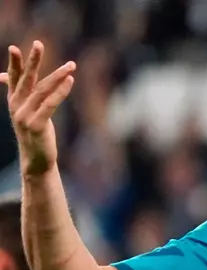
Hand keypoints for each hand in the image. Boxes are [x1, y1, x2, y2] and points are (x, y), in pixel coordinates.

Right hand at [0, 41, 75, 176]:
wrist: (36, 160)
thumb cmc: (34, 133)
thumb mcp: (25, 111)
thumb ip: (19, 93)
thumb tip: (2, 77)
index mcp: (14, 101)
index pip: (14, 78)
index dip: (15, 63)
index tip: (14, 48)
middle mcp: (16, 107)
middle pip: (26, 79)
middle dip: (33, 61)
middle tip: (38, 44)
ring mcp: (25, 116)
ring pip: (42, 90)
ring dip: (58, 75)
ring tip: (71, 65)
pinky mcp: (36, 125)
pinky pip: (50, 104)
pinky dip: (61, 91)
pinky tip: (70, 81)